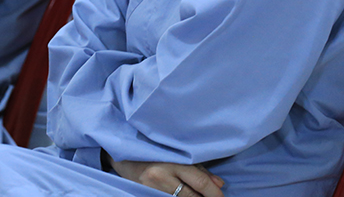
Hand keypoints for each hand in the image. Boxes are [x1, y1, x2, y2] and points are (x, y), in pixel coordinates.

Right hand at [110, 158, 224, 196]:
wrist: (122, 155)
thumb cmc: (152, 150)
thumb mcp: (175, 155)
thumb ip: (198, 169)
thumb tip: (219, 184)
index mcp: (171, 162)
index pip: (200, 182)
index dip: (214, 193)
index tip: (222, 196)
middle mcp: (161, 177)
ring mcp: (152, 189)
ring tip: (199, 196)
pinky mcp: (147, 195)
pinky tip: (185, 196)